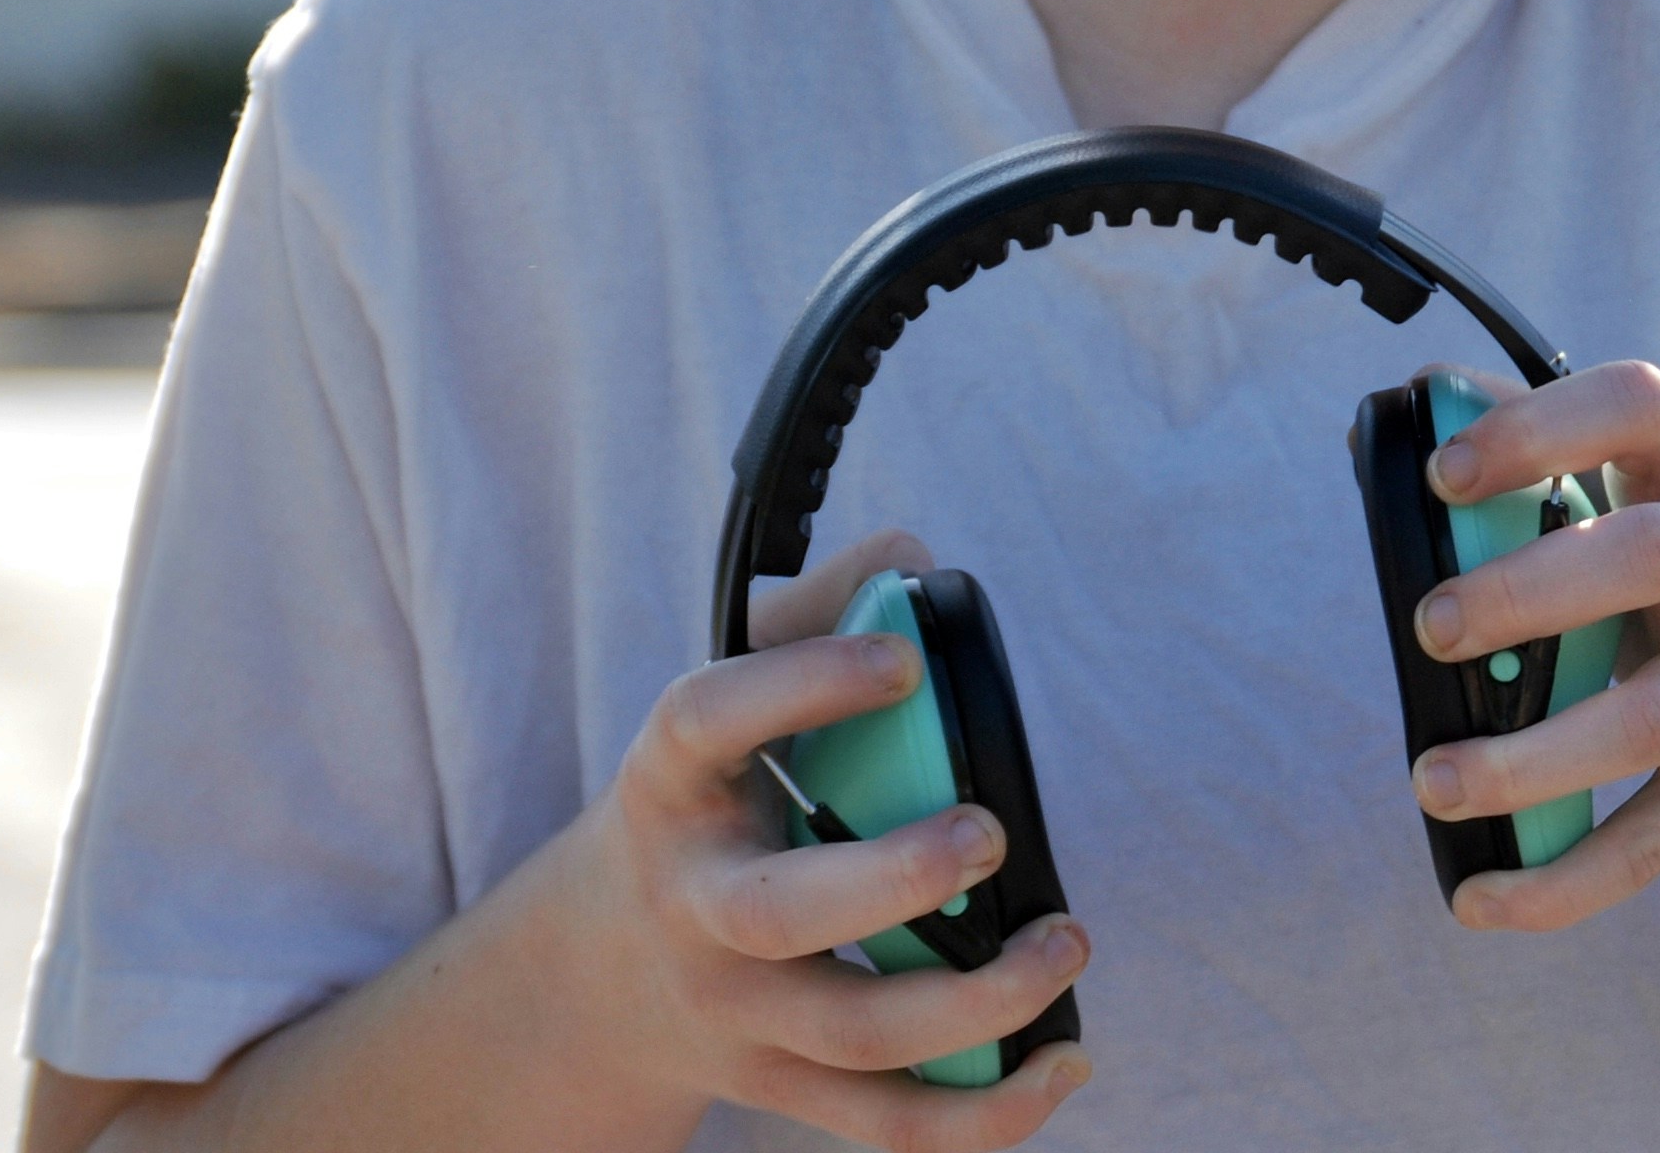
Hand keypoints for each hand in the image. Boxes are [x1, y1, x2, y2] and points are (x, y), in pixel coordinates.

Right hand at [533, 529, 1095, 1149]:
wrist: (595, 978)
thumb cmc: (704, 806)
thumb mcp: (721, 708)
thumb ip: (811, 615)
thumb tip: (911, 563)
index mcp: (670, 783)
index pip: (709, 719)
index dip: (803, 681)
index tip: (901, 659)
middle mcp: (693, 904)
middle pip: (780, 914)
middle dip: (896, 879)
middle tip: (987, 831)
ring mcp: (736, 1012)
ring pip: (854, 1035)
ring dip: (977, 1002)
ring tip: (1062, 938)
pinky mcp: (785, 1087)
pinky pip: (888, 1125)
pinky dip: (986, 1111)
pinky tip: (1064, 1056)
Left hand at [1399, 363, 1659, 933]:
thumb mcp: (1646, 500)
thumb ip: (1540, 463)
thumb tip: (1406, 415)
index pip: (1634, 405)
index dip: (1537, 429)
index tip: (1443, 476)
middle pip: (1647, 557)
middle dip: (1529, 591)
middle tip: (1430, 628)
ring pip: (1651, 720)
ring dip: (1530, 760)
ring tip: (1429, 780)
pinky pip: (1657, 837)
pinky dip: (1563, 880)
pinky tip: (1481, 898)